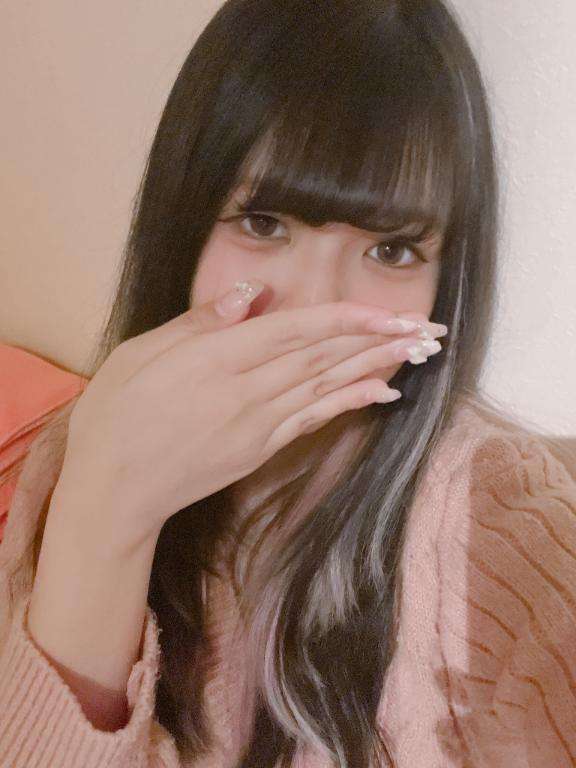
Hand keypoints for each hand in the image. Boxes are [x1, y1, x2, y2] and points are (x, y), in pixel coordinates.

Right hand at [55, 280, 445, 545]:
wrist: (113, 492)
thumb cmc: (115, 415)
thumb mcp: (138, 353)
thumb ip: (198, 323)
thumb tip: (249, 295)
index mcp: (215, 360)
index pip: (294, 330)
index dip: (345, 318)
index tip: (386, 309)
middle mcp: (246, 393)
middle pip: (323, 358)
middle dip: (377, 338)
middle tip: (425, 326)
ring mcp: (258, 426)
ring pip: (327, 387)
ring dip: (376, 366)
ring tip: (417, 350)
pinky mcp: (260, 450)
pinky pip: (313, 421)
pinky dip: (350, 404)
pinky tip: (382, 392)